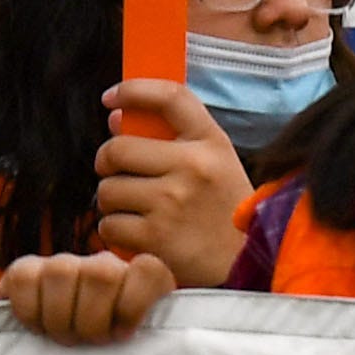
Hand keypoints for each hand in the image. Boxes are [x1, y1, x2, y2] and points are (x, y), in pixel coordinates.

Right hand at [0, 248, 176, 344]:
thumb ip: (156, 348)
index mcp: (140, 282)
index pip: (148, 270)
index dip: (134, 305)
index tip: (122, 336)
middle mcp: (104, 266)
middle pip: (102, 274)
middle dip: (92, 321)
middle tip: (88, 344)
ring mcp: (65, 265)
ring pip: (61, 272)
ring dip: (59, 318)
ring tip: (64, 339)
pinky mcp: (27, 271)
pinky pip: (24, 278)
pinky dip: (28, 310)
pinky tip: (37, 328)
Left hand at [86, 78, 259, 289]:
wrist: (247, 264)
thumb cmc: (224, 209)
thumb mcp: (214, 162)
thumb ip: (170, 136)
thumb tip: (114, 119)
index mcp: (210, 143)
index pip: (170, 97)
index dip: (133, 90)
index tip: (111, 98)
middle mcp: (193, 167)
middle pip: (117, 149)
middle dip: (107, 162)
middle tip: (118, 174)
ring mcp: (173, 202)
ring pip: (108, 190)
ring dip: (112, 202)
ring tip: (134, 209)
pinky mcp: (157, 238)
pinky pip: (110, 225)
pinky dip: (116, 231)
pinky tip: (137, 234)